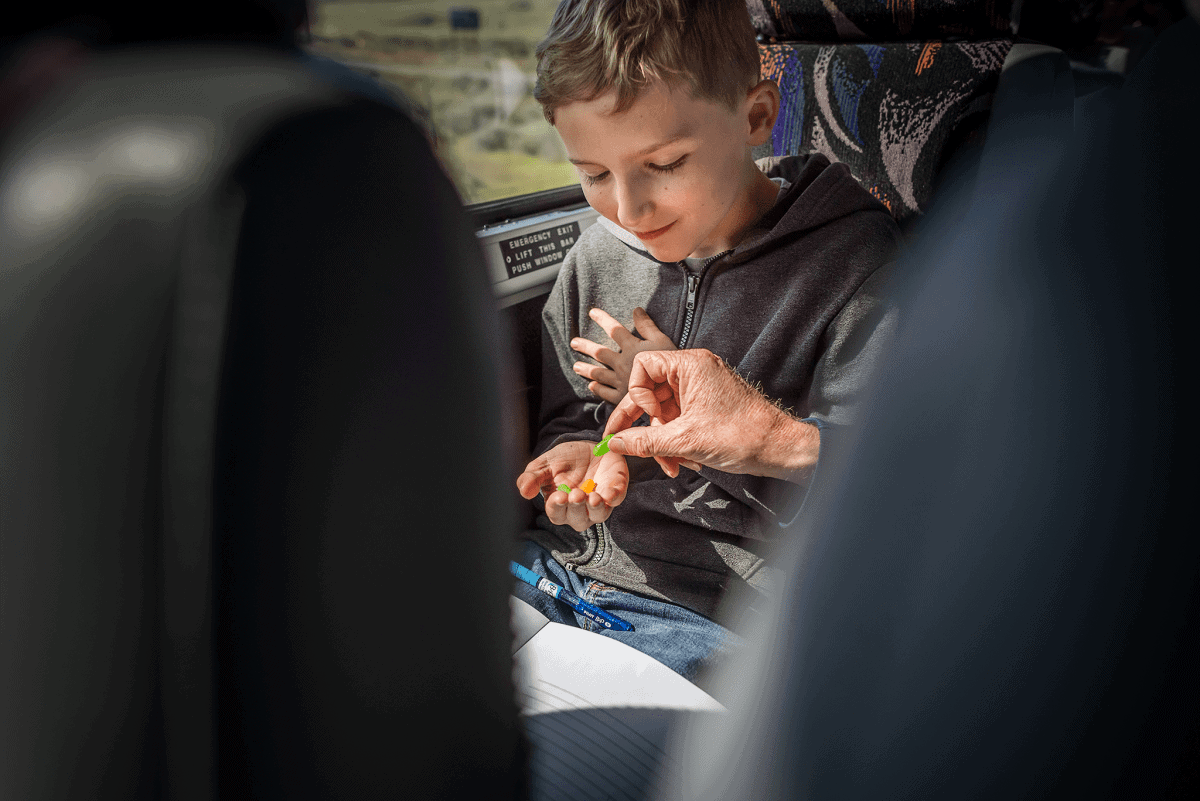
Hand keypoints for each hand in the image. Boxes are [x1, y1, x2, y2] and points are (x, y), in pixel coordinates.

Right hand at [516, 440, 629, 531]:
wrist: (586, 447)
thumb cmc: (563, 460)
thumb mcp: (544, 465)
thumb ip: (532, 477)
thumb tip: (524, 492)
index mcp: (560, 506)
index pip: (557, 514)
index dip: (557, 507)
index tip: (558, 497)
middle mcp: (580, 510)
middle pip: (578, 520)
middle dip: (577, 508)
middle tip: (576, 494)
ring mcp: (600, 503)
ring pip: (599, 515)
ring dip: (596, 509)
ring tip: (594, 498)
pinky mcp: (616, 492)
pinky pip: (617, 499)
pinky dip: (615, 497)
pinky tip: (610, 492)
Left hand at [570, 307, 675, 403]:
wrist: (671, 394)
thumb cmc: (670, 365)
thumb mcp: (662, 342)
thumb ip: (648, 326)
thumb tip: (636, 310)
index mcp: (632, 347)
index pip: (614, 330)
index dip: (603, 319)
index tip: (592, 312)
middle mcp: (622, 363)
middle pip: (599, 353)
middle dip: (585, 346)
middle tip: (574, 342)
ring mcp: (620, 381)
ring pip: (598, 374)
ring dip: (586, 369)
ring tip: (576, 366)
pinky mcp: (621, 398)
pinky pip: (605, 392)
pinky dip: (597, 389)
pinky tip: (592, 386)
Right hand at [602, 349, 819, 481]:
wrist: (779, 448)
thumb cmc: (743, 435)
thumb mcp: (685, 441)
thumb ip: (644, 441)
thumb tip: (615, 443)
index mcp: (690, 366)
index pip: (643, 366)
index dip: (637, 394)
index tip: (647, 418)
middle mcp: (695, 371)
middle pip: (651, 392)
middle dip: (646, 426)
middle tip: (629, 446)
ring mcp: (702, 388)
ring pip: (665, 410)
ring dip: (662, 439)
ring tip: (672, 464)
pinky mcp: (708, 405)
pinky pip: (680, 418)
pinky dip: (676, 440)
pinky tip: (683, 461)